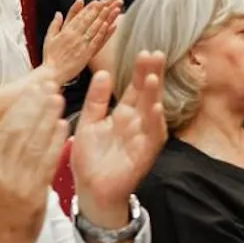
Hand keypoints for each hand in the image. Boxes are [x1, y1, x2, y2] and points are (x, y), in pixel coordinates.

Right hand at [0, 72, 66, 242]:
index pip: (2, 129)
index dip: (18, 107)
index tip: (30, 89)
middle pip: (19, 132)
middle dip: (35, 106)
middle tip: (48, 85)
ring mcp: (18, 183)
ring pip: (33, 144)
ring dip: (47, 118)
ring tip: (57, 98)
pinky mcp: (35, 193)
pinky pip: (46, 163)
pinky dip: (55, 142)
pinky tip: (62, 125)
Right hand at [41, 0, 118, 84]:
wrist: (52, 73)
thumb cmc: (50, 57)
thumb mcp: (49, 38)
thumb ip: (55, 25)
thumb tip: (58, 13)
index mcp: (66, 32)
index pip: (79, 17)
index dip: (89, 9)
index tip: (97, 2)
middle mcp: (74, 36)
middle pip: (89, 20)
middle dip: (99, 10)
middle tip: (108, 1)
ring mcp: (81, 45)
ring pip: (94, 29)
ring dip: (104, 18)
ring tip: (112, 10)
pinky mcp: (87, 54)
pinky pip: (97, 41)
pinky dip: (104, 33)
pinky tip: (110, 26)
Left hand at [70, 54, 165, 225]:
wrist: (90, 191)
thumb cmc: (90, 159)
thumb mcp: (88, 123)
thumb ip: (96, 100)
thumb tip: (103, 73)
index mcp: (123, 114)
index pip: (135, 87)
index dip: (140, 71)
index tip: (144, 51)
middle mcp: (137, 123)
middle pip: (147, 95)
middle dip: (152, 75)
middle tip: (155, 54)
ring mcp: (142, 138)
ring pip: (152, 113)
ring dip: (155, 96)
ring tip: (153, 77)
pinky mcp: (144, 155)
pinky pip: (153, 138)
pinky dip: (155, 123)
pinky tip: (155, 109)